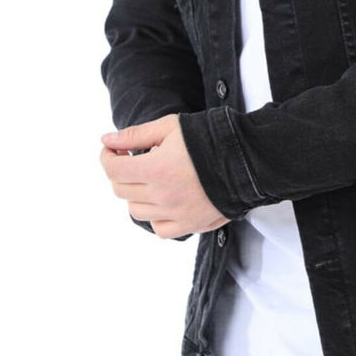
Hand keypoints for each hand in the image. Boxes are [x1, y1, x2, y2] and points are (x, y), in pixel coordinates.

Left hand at [99, 114, 228, 239]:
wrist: (248, 158)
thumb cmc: (210, 138)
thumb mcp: (171, 126)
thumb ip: (136, 134)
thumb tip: (107, 139)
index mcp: (156, 169)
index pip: (113, 170)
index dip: (107, 156)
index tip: (113, 148)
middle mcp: (162, 196)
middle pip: (121, 189)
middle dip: (120, 171)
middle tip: (133, 159)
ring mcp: (176, 214)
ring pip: (136, 210)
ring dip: (135, 193)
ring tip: (151, 178)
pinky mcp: (191, 224)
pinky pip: (159, 228)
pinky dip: (155, 216)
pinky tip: (163, 200)